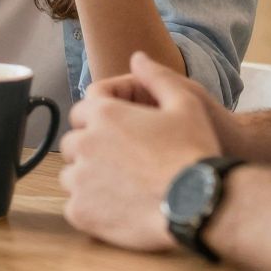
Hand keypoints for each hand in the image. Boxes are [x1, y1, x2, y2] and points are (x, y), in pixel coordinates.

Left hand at [61, 53, 223, 251]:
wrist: (199, 204)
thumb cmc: (194, 150)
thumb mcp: (186, 102)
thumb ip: (157, 77)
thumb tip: (138, 58)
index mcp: (104, 114)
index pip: (84, 108)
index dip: (102, 116)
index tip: (122, 128)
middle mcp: (84, 143)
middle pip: (75, 142)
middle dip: (93, 146)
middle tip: (124, 159)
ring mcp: (79, 180)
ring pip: (71, 174)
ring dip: (89, 176)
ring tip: (122, 184)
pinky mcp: (81, 213)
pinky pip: (75, 206)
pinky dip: (90, 207)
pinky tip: (117, 207)